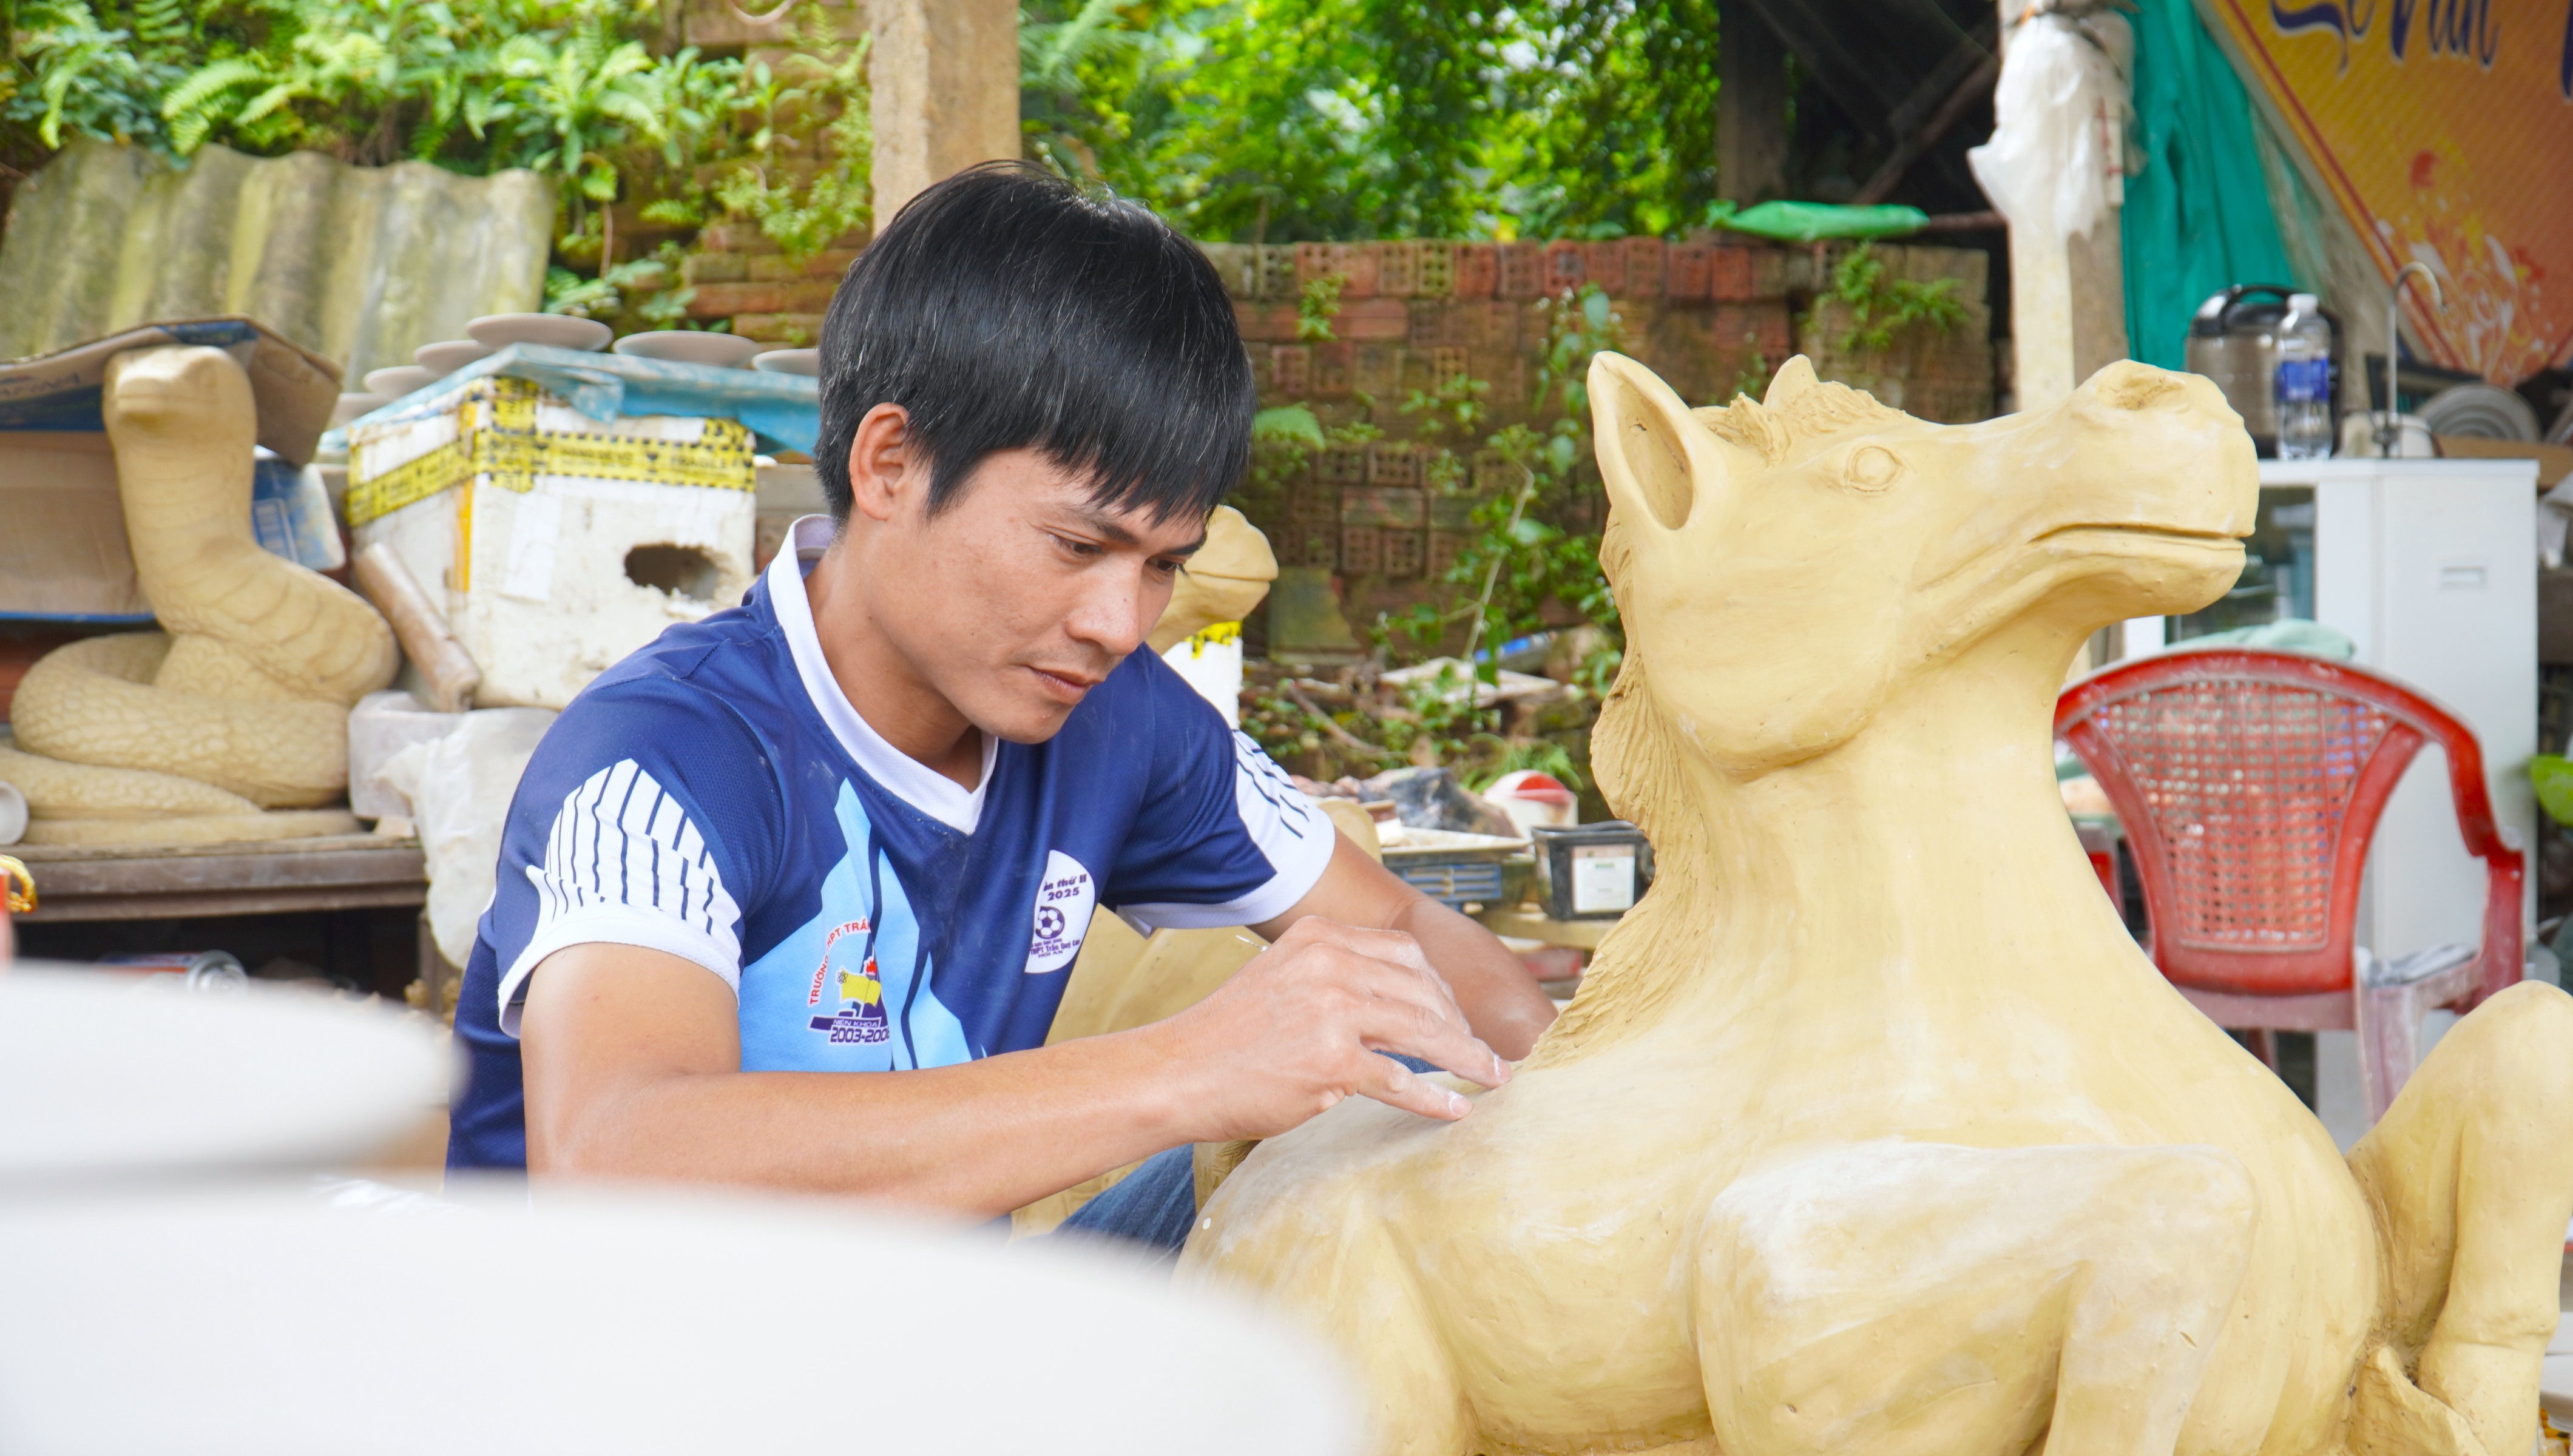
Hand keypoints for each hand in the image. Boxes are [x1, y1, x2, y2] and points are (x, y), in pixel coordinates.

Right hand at [1147, 916, 1512, 1142]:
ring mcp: (1333, 1010)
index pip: (1404, 953)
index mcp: (1320, 937)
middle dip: (1460, 1024)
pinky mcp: (1331, 1061)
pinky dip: (1435, 1099)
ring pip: (1424, 1031)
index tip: (1457, 1015)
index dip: (1440, 987)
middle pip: (1423, 990)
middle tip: (1482, 1053)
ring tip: (1492, 1076)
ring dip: (1466, 1058)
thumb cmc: (1228, 1036)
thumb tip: (1393, 1002)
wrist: (1177, 1072)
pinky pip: (1401, 1081)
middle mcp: (1330, 963)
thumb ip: (1333, 977)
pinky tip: (1456, 1110)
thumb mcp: (1283, 978)